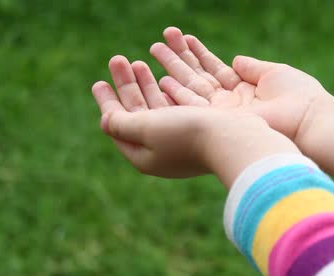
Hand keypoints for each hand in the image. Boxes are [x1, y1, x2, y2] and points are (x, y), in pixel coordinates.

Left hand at [92, 55, 298, 185]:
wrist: (234, 140)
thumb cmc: (187, 134)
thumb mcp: (146, 127)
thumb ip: (122, 123)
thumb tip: (106, 120)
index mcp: (144, 156)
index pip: (118, 127)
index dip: (107, 102)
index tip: (99, 81)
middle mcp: (161, 152)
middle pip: (137, 115)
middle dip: (127, 86)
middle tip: (119, 59)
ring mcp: (181, 144)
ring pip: (157, 109)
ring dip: (146, 84)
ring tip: (138, 62)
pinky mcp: (199, 134)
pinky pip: (175, 110)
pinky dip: (166, 92)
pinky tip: (164, 77)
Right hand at [150, 27, 328, 139]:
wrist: (306, 120)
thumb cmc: (298, 95)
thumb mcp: (272, 73)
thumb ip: (251, 67)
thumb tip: (235, 59)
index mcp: (243, 90)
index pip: (214, 68)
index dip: (197, 53)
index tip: (182, 37)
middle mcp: (229, 104)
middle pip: (197, 78)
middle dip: (178, 59)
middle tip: (158, 42)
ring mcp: (222, 114)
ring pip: (190, 89)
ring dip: (172, 71)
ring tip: (154, 51)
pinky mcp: (220, 124)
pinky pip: (193, 107)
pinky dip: (176, 94)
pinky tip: (161, 79)